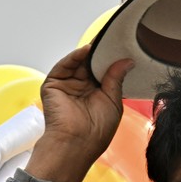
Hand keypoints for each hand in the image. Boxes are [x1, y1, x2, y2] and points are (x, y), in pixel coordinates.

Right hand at [26, 45, 133, 181]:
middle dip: (101, 52)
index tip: (122, 47)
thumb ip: (116, 79)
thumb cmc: (96, 132)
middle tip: (113, 38)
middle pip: (90, 64)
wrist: (77, 143)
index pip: (103, 71)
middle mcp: (81, 88)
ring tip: (102, 40)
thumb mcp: (113, 101)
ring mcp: (67, 85)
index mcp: (96, 94)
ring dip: (89, 51)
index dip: (111, 60)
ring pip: (78, 62)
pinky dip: (75, 56)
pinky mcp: (53, 84)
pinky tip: (87, 50)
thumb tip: (127, 61)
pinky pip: (64, 65)